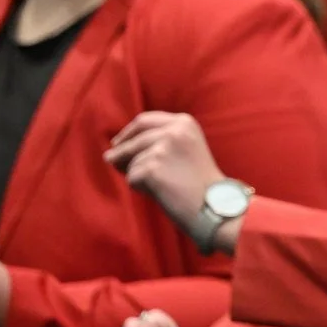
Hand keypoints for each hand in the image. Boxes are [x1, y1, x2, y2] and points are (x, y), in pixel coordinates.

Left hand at [105, 112, 224, 235]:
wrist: (215, 206)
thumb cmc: (200, 183)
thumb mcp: (187, 148)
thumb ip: (160, 140)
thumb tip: (115, 150)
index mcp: (184, 122)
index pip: (144, 121)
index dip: (128, 133)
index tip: (118, 142)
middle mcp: (173, 130)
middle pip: (133, 139)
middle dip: (120, 151)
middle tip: (111, 161)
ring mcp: (162, 148)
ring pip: (130, 160)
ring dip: (136, 174)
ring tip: (159, 186)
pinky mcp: (152, 168)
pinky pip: (132, 178)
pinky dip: (140, 188)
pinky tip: (160, 193)